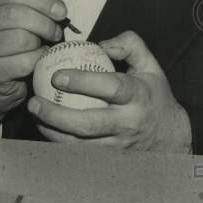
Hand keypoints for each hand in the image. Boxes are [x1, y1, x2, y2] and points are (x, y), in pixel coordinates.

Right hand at [0, 0, 65, 130]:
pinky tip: (38, 59)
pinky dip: (38, 60)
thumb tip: (55, 1)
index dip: (41, 0)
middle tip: (56, 32)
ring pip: (21, 38)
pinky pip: (23, 61)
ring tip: (44, 46)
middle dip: (45, 23)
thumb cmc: (11, 47)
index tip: (60, 11)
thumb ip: (38, 5)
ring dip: (41, 43)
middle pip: (16, 14)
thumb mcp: (22, 20)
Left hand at [27, 30, 191, 151]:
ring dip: (51, 130)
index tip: (58, 75)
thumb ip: (129, 45)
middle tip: (34, 101)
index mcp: (138, 96)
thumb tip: (98, 44)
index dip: (83, 82)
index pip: (111, 88)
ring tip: (34, 114)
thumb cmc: (154, 95)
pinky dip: (58, 142)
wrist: (168, 135)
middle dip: (57, 115)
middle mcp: (128, 123)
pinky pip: (78, 153)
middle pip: (89, 124)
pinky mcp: (108, 157)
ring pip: (79, 144)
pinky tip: (45, 127)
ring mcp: (117, 144)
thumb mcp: (150, 65)